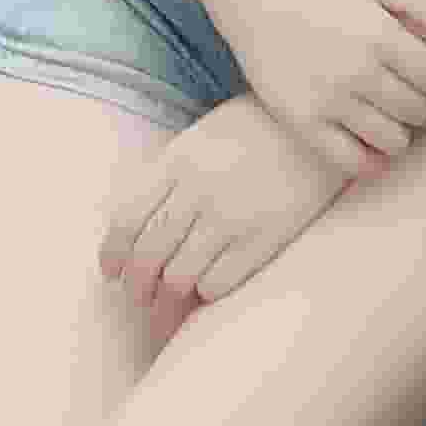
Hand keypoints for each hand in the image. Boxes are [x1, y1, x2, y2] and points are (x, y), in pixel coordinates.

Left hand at [98, 96, 352, 313]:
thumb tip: (133, 233)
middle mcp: (200, 189)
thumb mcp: (200, 137)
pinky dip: (206, 292)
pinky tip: (209, 284)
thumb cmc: (252, 131)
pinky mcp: (264, 239)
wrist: (314, 130)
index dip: (113, 253)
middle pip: (149, 254)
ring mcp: (232, 216)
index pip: (128, 219)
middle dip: (138, 284)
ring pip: (179, 277)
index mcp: (179, 159)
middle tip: (139, 294)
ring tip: (171, 295)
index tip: (111, 270)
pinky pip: (217, 285)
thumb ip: (167, 177)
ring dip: (169, 293)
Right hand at [205, 0, 425, 182]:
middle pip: (419, 110)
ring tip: (388, 110)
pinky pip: (350, 162)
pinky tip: (372, 144)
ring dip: (400, 129)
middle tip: (407, 86)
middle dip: (422, 100)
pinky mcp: (300, 121)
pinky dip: (371, 161)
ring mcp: (328, 101)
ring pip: (393, 140)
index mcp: (379, 33)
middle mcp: (357, 72)